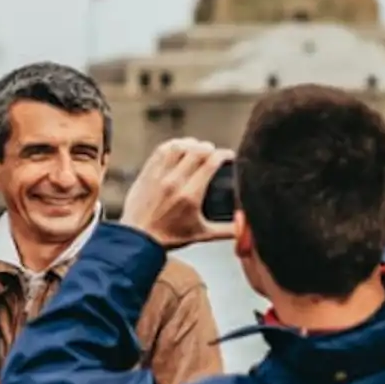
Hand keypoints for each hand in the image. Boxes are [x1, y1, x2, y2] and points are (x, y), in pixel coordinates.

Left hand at [120, 138, 235, 249]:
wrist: (138, 239)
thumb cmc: (169, 237)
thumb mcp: (203, 234)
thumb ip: (227, 230)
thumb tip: (246, 227)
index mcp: (190, 196)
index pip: (211, 163)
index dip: (224, 155)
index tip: (229, 156)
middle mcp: (174, 182)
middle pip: (197, 151)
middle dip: (210, 148)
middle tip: (214, 154)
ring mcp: (159, 175)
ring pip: (179, 146)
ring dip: (192, 144)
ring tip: (198, 149)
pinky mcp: (147, 172)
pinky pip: (161, 150)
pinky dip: (173, 145)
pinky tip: (180, 148)